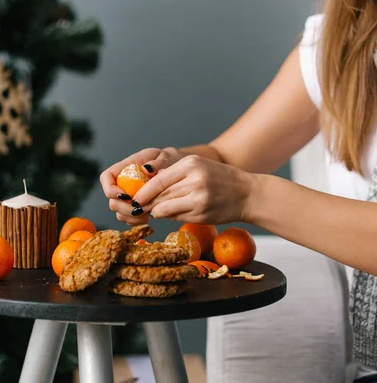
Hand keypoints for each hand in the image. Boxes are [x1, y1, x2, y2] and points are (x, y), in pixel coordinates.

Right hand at [100, 147, 182, 224]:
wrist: (173, 168)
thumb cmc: (167, 160)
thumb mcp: (164, 157)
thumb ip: (156, 162)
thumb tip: (146, 169)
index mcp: (124, 168)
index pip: (106, 177)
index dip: (110, 189)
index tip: (125, 196)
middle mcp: (122, 184)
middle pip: (112, 200)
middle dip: (123, 208)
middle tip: (140, 209)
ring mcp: (127, 197)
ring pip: (119, 212)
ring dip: (130, 217)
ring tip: (147, 214)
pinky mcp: (135, 206)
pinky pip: (129, 218)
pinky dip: (136, 221)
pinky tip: (148, 216)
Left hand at [124, 155, 254, 225]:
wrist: (247, 193)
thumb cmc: (220, 179)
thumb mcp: (198, 168)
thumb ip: (174, 176)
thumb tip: (146, 190)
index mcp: (190, 165)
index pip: (158, 180)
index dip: (143, 192)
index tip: (134, 199)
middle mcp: (194, 180)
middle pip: (159, 195)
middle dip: (148, 203)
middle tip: (140, 207)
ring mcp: (198, 198)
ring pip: (165, 208)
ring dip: (158, 211)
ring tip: (158, 210)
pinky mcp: (201, 214)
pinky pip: (176, 217)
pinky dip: (171, 216)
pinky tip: (175, 213)